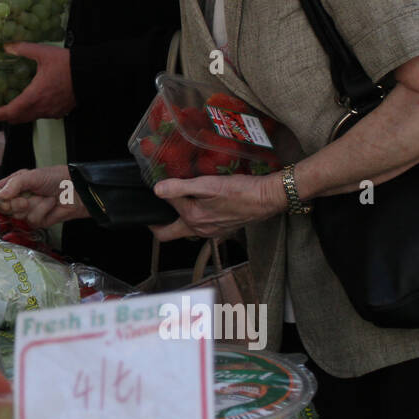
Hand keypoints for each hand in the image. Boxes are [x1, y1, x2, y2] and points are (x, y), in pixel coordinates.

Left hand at [0, 42, 75, 122]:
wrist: (91, 73)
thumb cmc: (67, 64)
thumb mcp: (43, 52)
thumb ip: (23, 49)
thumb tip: (6, 46)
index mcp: (33, 97)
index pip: (9, 113)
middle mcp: (41, 108)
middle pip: (17, 119)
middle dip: (4, 116)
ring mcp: (51, 112)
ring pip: (29, 118)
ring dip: (18, 114)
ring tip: (11, 104)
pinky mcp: (60, 112)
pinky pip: (42, 115)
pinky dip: (32, 111)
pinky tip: (32, 101)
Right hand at [0, 165, 86, 227]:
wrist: (75, 190)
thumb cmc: (55, 178)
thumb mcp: (32, 176)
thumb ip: (14, 184)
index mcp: (13, 185)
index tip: (3, 199)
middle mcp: (17, 199)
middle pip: (4, 209)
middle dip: (15, 205)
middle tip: (25, 199)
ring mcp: (27, 211)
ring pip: (18, 216)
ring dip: (34, 206)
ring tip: (44, 197)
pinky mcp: (37, 221)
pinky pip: (32, 221)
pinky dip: (43, 211)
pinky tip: (51, 204)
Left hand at [149, 173, 286, 241]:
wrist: (267, 198)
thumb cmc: (240, 191)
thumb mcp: (208, 185)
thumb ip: (180, 188)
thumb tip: (157, 190)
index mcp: (193, 220)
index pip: (164, 216)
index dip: (156, 203)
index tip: (150, 195)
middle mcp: (200, 230)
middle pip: (170, 233)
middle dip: (159, 224)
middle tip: (154, 210)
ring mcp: (212, 232)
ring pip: (187, 228)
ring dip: (179, 217)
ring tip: (176, 200)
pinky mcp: (222, 229)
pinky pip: (201, 225)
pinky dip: (195, 216)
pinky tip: (200, 202)